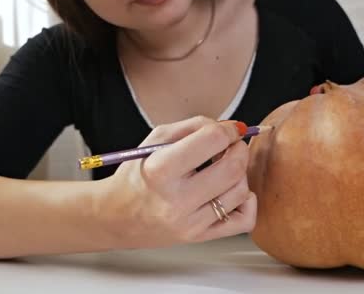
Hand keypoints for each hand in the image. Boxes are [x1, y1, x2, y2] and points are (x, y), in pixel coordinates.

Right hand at [101, 116, 256, 249]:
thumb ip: (193, 127)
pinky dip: (246, 202)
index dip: (228, 129)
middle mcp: (176, 200)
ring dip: (239, 174)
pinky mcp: (200, 237)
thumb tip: (231, 127)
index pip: (213, 140)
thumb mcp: (155, 141)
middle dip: (239, 149)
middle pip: (233, 167)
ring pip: (241, 191)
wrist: (117, 216)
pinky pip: (244, 220)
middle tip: (231, 146)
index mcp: (160, 169)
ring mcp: (190, 223)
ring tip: (223, 169)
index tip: (229, 130)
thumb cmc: (137, 175)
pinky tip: (230, 192)